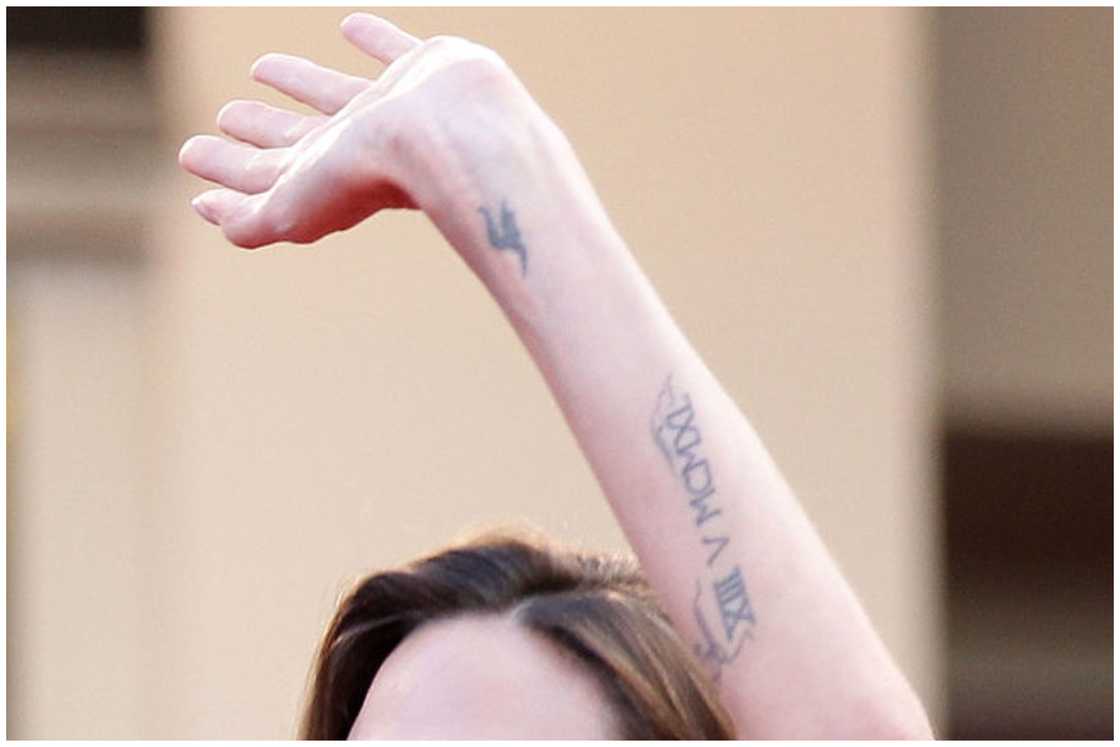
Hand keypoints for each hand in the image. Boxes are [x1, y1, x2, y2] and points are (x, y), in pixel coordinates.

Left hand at [178, 14, 547, 249]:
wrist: (450, 137)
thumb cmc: (373, 178)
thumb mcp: (293, 210)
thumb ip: (249, 218)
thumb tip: (206, 209)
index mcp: (328, 178)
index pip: (265, 175)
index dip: (225, 166)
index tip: (189, 152)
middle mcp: (360, 146)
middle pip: (299, 138)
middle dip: (261, 128)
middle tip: (226, 114)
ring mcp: (395, 108)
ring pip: (335, 92)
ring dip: (300, 81)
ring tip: (262, 67)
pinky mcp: (426, 70)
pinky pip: (392, 48)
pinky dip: (372, 38)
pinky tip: (351, 27)